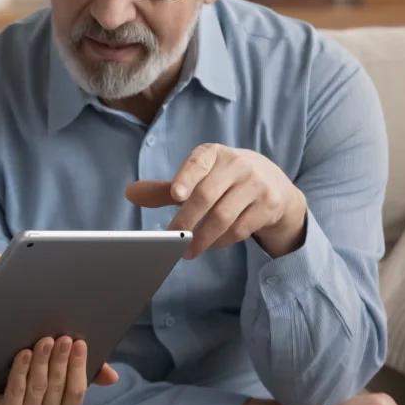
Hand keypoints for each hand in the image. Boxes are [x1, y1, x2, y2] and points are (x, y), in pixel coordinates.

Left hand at [0, 336, 119, 404]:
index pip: (77, 391)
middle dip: (61, 360)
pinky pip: (16, 392)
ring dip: (43, 362)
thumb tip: (113, 376)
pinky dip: (21, 371)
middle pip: (57, 387)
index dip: (79, 366)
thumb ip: (87, 375)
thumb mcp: (58, 376)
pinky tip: (24, 353)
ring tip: (45, 340)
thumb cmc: (30, 378)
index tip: (80, 343)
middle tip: (63, 337)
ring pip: (38, 387)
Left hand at [126, 143, 307, 258]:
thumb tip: (130, 193)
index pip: (197, 162)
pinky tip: (210, 245)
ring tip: (187, 251)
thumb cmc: (223, 180)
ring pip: (224, 216)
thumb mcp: (198, 178)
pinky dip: (221, 240)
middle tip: (170, 238)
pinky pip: (240, 229)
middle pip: (207, 195)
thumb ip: (165, 189)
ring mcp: (256, 184)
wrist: (273, 183)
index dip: (186, 177)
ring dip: (202, 238)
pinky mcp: (269, 204)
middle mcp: (237, 164)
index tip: (175, 195)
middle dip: (186, 220)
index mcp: (213, 154)